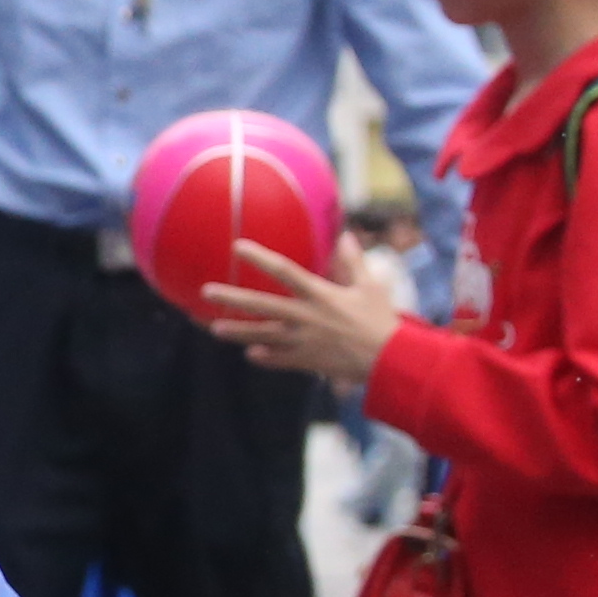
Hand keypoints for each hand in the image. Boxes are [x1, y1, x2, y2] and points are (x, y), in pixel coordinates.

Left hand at [199, 240, 401, 386]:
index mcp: (320, 294)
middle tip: (206, 292)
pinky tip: (249, 354)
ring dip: (238, 333)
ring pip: (263, 335)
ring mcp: (304, 341)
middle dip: (233, 298)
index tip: (237, 246)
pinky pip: (280, 360)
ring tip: (214, 329)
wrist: (390, 361)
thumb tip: (348, 235)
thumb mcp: (371, 287)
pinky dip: (265, 358)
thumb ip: (354, 262)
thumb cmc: (382, 321)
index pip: (284, 270)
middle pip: (262, 305)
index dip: (260, 257)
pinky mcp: (307, 361)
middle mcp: (306, 316)